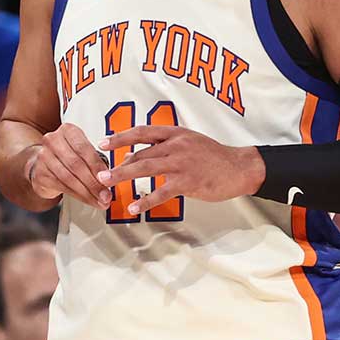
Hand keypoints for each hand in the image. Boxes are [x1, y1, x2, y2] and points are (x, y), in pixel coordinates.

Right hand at [28, 124, 111, 208]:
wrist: (41, 164)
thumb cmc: (67, 156)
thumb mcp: (81, 151)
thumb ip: (95, 161)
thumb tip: (111, 178)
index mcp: (67, 131)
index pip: (84, 148)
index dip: (97, 166)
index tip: (109, 178)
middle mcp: (53, 141)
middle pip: (76, 164)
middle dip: (94, 183)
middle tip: (106, 195)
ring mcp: (44, 157)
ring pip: (69, 178)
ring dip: (87, 192)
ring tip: (99, 200)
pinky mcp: (40, 173)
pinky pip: (61, 186)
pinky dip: (78, 195)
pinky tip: (87, 199)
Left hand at [98, 125, 263, 211]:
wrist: (239, 167)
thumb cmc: (211, 156)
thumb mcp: (188, 142)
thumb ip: (163, 146)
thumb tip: (134, 157)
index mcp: (174, 133)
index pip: (142, 132)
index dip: (120, 137)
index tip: (102, 143)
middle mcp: (176, 145)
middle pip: (140, 153)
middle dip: (117, 164)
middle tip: (100, 173)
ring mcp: (182, 163)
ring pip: (146, 168)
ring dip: (123, 176)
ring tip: (107, 184)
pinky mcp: (188, 182)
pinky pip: (162, 192)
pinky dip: (145, 200)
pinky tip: (133, 207)